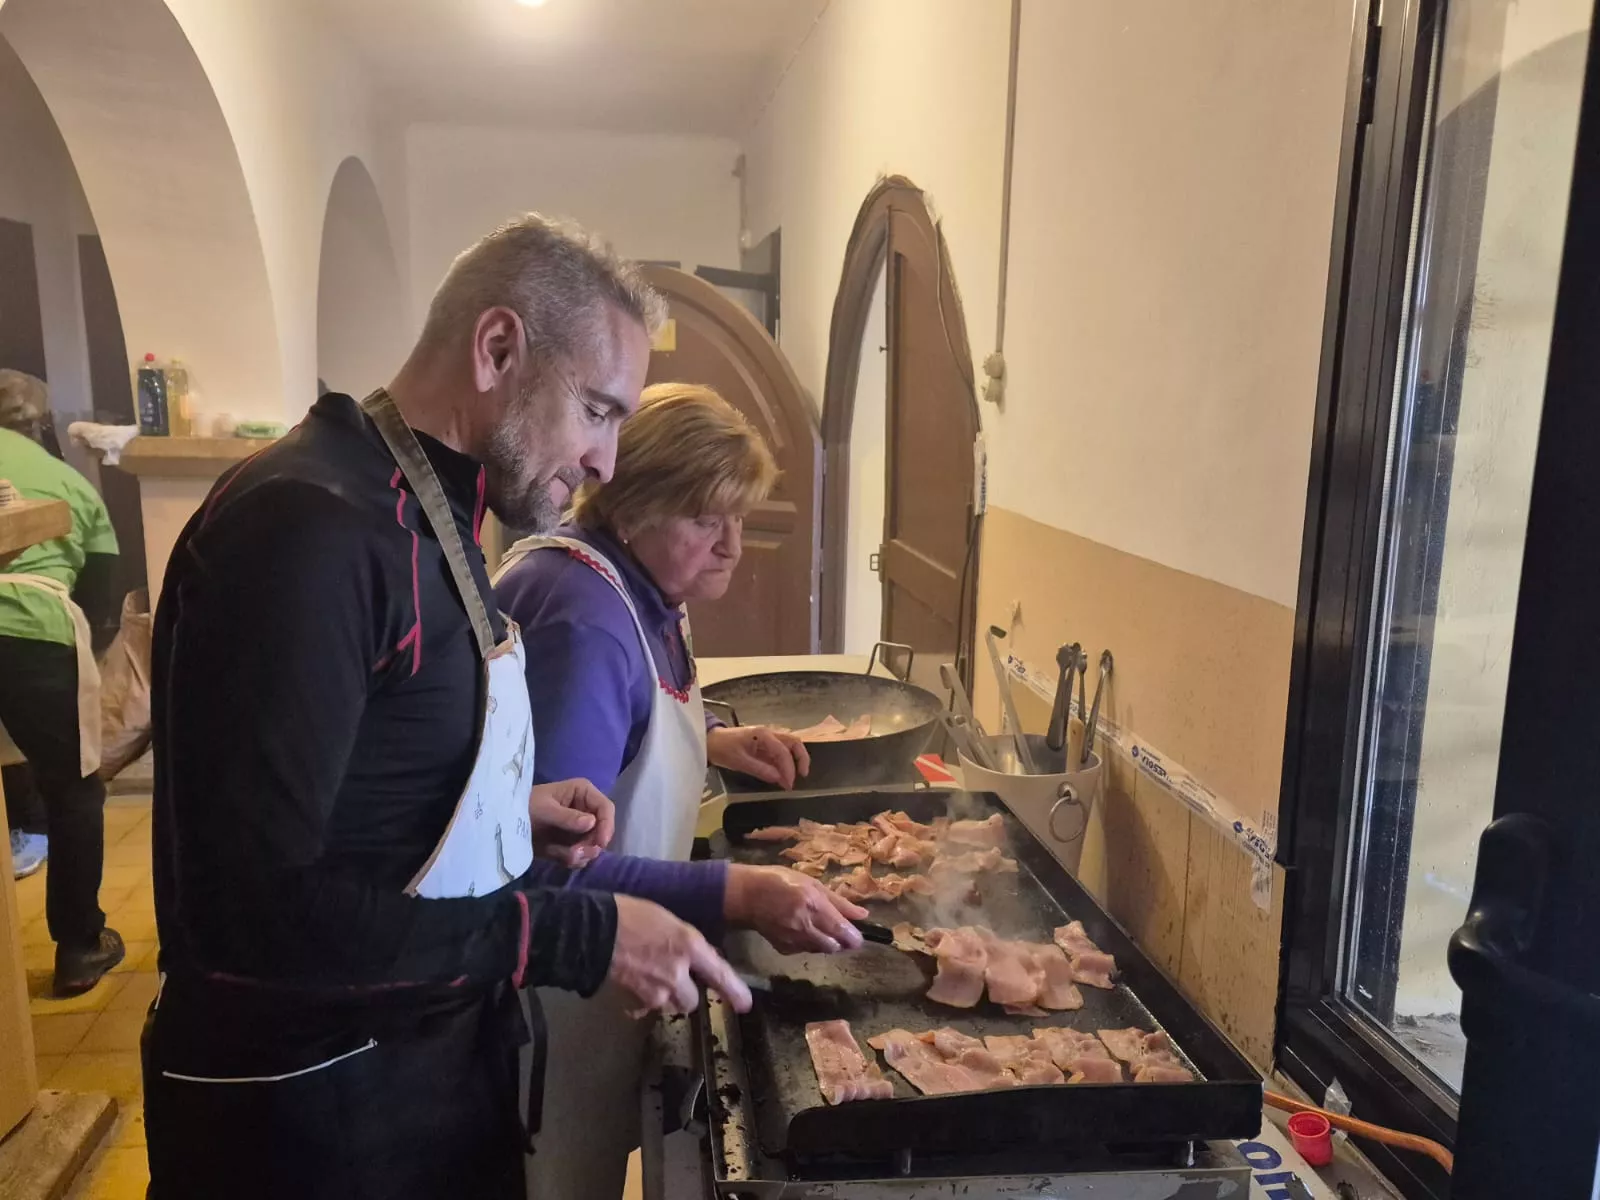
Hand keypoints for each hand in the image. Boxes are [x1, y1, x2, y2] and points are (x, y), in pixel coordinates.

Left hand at [528, 778, 614, 868]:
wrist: (505, 823)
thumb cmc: (524, 807)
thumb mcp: (544, 810)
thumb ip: (567, 817)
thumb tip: (591, 823)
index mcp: (582, 793)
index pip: (605, 808)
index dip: (606, 826)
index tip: (600, 843)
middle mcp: (585, 809)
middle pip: (602, 830)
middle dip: (590, 845)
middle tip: (573, 854)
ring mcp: (580, 828)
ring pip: (593, 846)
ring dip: (579, 854)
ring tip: (562, 856)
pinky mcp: (571, 843)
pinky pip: (581, 855)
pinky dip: (571, 860)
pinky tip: (556, 856)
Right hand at [608, 894, 752, 1015]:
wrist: (594, 930)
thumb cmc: (630, 914)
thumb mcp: (668, 920)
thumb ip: (685, 942)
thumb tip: (696, 959)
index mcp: (689, 946)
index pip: (719, 974)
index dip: (734, 991)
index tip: (745, 1005)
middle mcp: (678, 972)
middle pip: (692, 1000)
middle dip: (686, 993)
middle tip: (676, 980)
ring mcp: (657, 990)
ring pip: (671, 1005)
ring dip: (666, 998)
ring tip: (651, 979)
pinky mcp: (637, 999)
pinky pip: (646, 1008)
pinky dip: (642, 1002)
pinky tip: (634, 988)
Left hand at [706, 725, 810, 788]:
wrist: (709, 741)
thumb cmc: (722, 748)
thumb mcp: (739, 761)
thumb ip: (760, 769)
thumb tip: (779, 779)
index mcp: (763, 734)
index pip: (783, 751)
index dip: (789, 768)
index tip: (789, 784)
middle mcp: (769, 734)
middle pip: (793, 742)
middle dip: (801, 759)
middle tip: (802, 776)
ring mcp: (767, 739)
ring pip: (789, 747)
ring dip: (794, 761)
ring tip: (791, 779)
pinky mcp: (764, 746)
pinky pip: (779, 753)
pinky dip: (784, 764)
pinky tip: (782, 777)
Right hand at [724, 864, 867, 954]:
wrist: (747, 896)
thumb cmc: (781, 882)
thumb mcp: (812, 884)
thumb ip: (839, 902)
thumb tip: (863, 915)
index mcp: (813, 905)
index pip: (841, 930)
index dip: (854, 937)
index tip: (858, 937)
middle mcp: (804, 926)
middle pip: (834, 946)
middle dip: (842, 942)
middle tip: (842, 932)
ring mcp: (793, 940)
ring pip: (821, 950)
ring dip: (828, 943)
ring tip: (822, 928)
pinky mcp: (784, 949)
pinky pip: (806, 951)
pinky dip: (811, 944)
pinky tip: (804, 931)